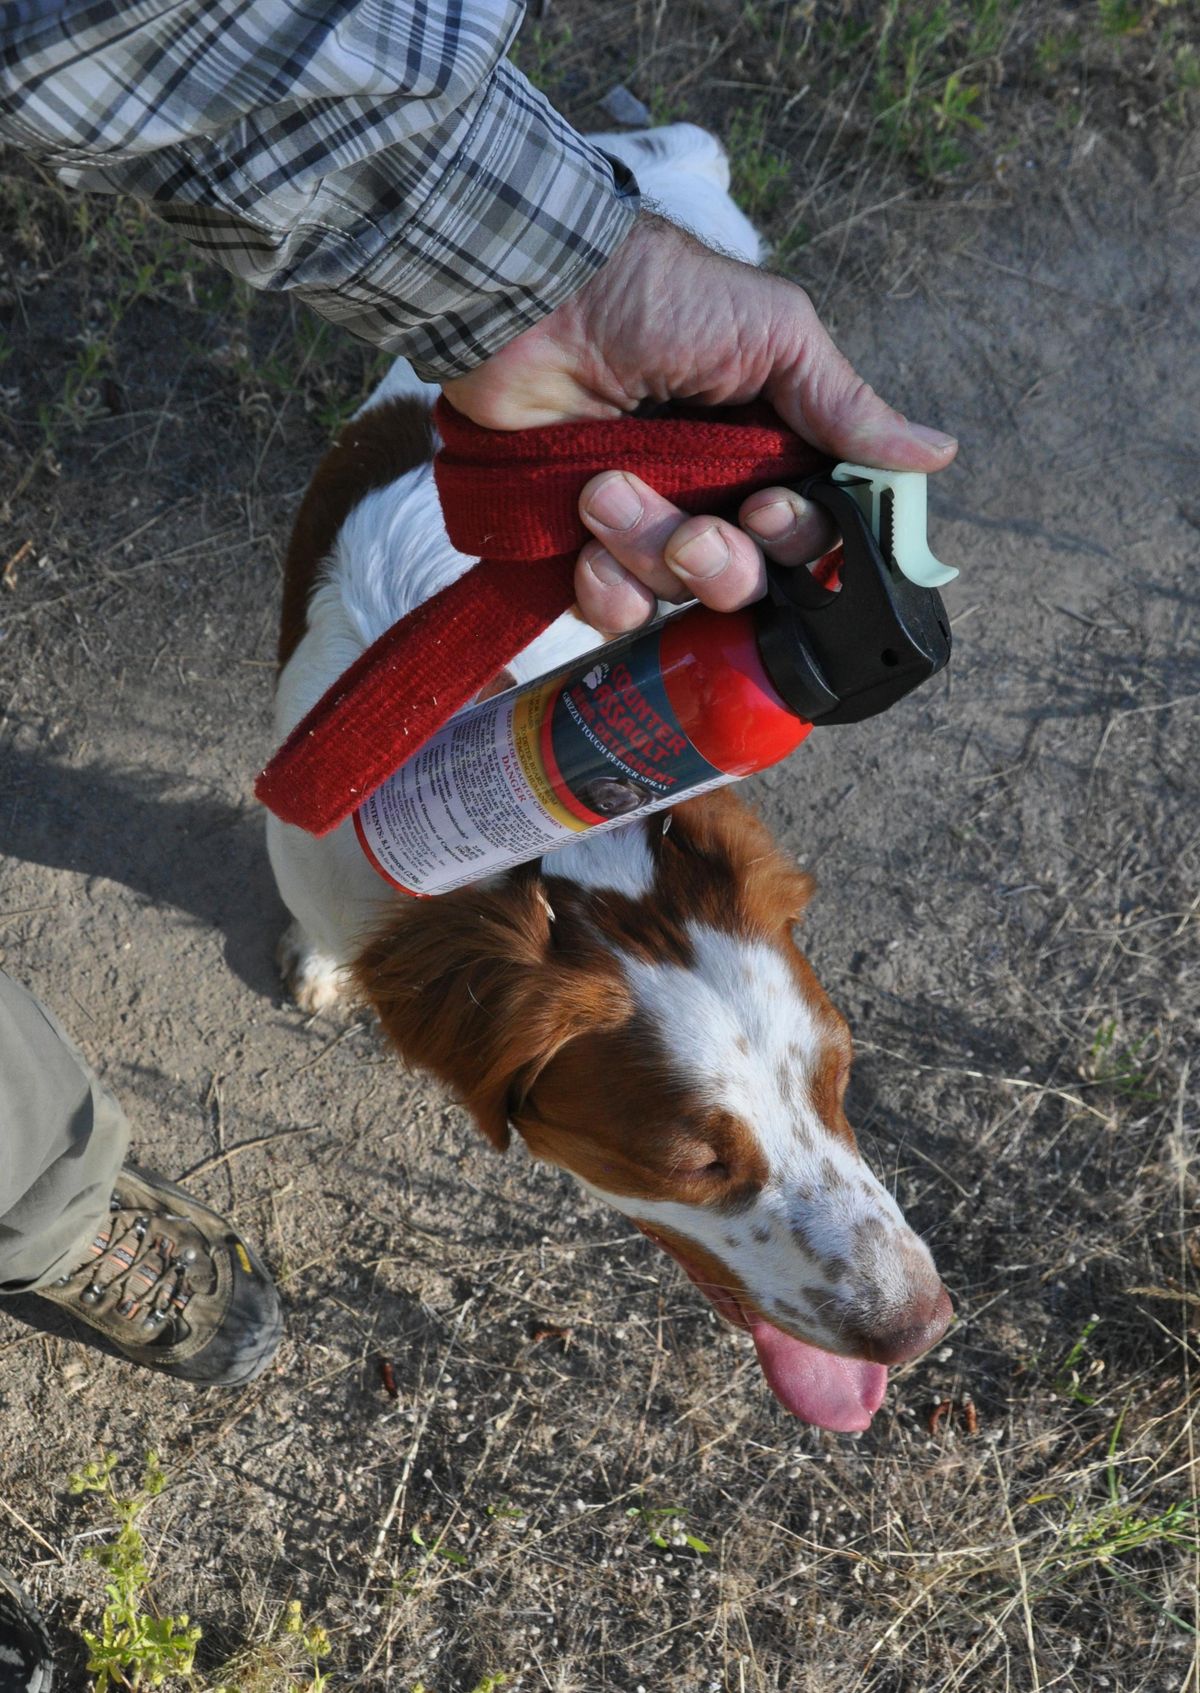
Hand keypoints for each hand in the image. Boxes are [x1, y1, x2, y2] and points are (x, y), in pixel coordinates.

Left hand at [442, 214, 956, 633]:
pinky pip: (614, 611)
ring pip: (681, 596)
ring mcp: (647, 525)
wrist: (532, 298)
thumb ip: (846, 405)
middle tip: (699, 528)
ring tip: (607, 492)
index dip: (796, 539)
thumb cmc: (654, 295)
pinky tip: (586, 545)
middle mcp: (715, 495)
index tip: (767, 506)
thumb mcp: (774, 333)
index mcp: (769, 450)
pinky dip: (605, 590)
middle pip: (753, 582)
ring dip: (651, 551)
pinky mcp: (581, 546)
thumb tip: (936, 454)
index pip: (812, 535)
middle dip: (727, 563)